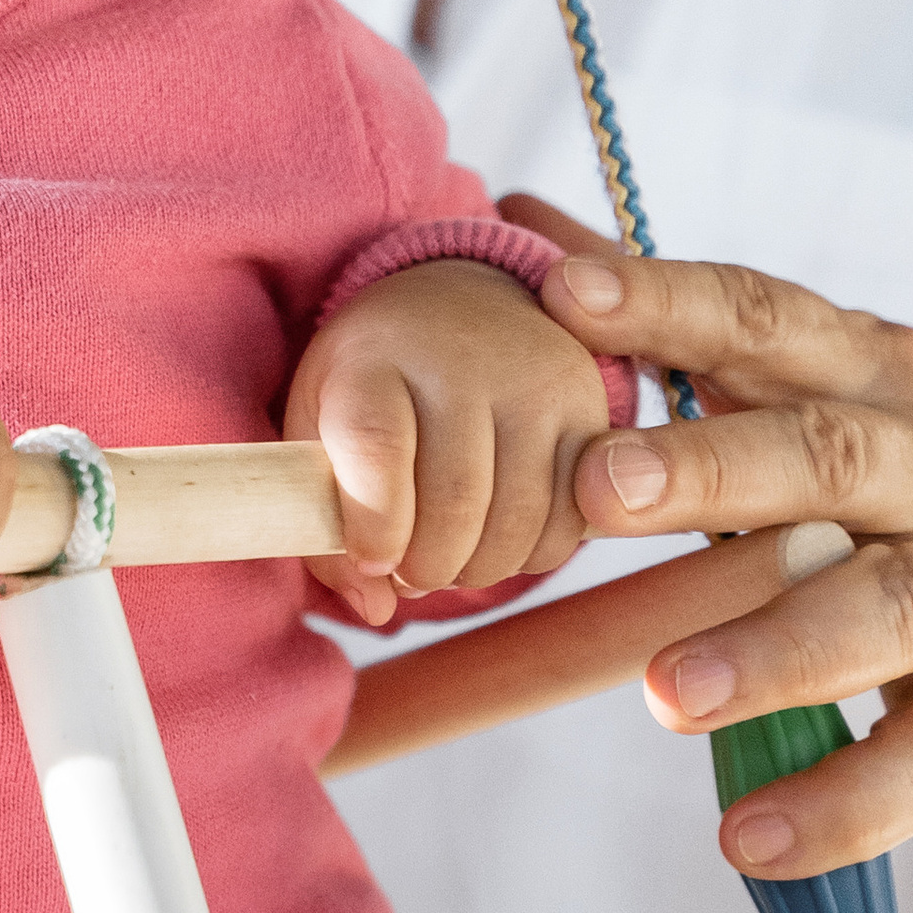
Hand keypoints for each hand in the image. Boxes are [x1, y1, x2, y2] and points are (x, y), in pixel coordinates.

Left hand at [283, 259, 610, 625]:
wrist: (465, 303)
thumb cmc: (378, 378)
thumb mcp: (320, 421)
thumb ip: (322, 516)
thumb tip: (376, 609)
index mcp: (377, 357)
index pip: (376, 446)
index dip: (372, 523)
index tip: (371, 561)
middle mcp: (463, 360)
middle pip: (455, 499)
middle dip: (425, 566)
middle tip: (407, 573)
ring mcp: (537, 383)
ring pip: (517, 520)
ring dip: (476, 570)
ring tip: (446, 560)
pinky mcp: (592, 411)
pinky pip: (570, 519)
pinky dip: (529, 555)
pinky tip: (497, 539)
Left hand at [504, 194, 912, 875]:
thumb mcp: (825, 377)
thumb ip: (674, 314)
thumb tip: (519, 222)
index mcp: (871, 375)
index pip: (765, 322)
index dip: (668, 303)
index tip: (565, 294)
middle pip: (822, 458)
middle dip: (709, 472)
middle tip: (594, 493)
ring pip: (883, 614)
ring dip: (772, 653)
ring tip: (664, 693)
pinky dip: (842, 807)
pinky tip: (748, 840)